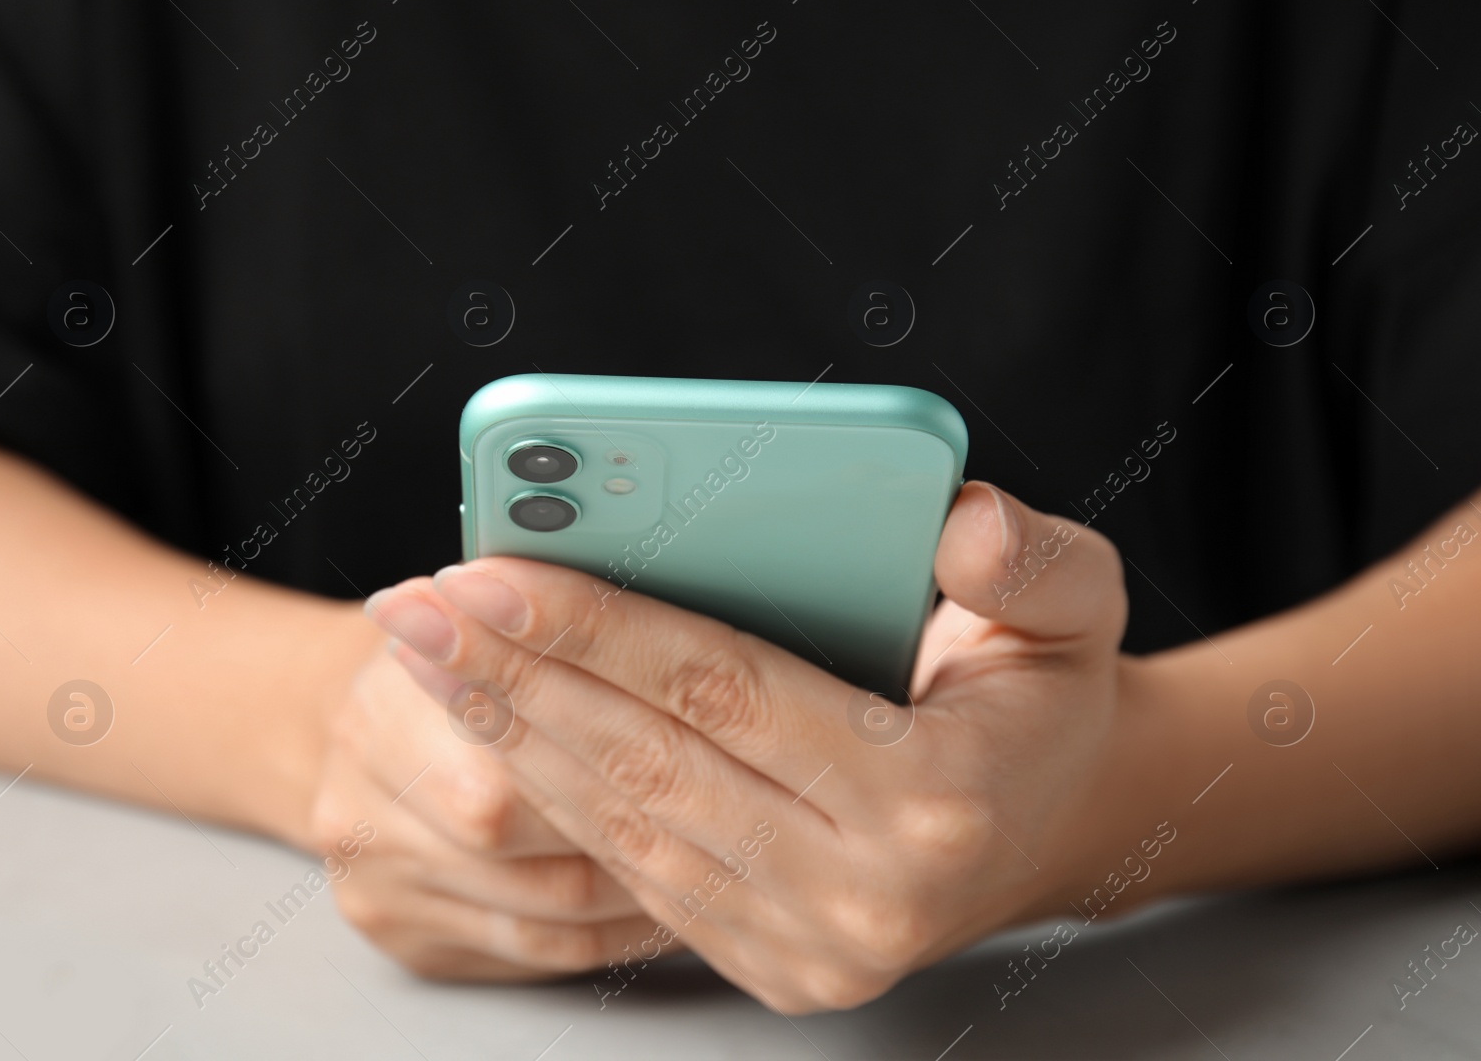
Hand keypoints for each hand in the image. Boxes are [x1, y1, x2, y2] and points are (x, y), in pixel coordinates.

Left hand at [364, 481, 1130, 1010]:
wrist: (1051, 827)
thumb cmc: (1043, 697)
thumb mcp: (1077, 605)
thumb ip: (1031, 560)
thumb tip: (956, 522)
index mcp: (931, 798)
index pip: (724, 692)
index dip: (597, 627)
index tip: (488, 568)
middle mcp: (863, 898)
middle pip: (646, 765)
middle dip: (514, 680)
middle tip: (411, 606)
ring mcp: (809, 949)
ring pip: (620, 827)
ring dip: (510, 735)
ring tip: (424, 655)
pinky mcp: (770, 966)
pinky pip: (630, 872)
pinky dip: (553, 792)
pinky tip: (492, 724)